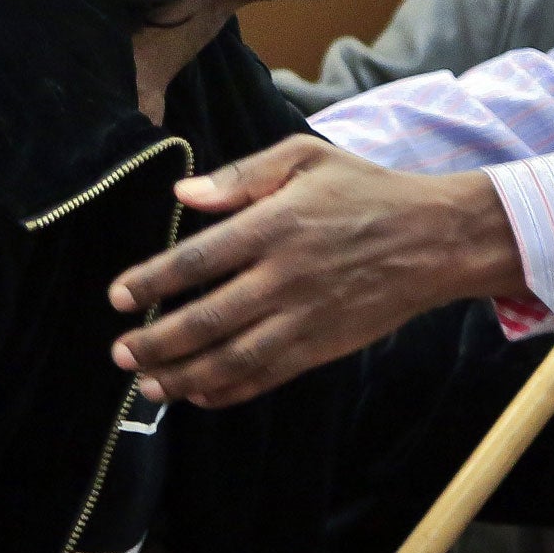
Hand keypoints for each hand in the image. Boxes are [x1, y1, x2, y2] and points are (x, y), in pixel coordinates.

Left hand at [109, 138, 525, 408]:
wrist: (436, 238)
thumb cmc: (367, 190)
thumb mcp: (307, 158)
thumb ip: (242, 176)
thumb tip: (184, 194)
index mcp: (273, 226)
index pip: (195, 261)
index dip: (150, 283)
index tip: (118, 296)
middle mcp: (283, 277)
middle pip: (204, 320)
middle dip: (154, 343)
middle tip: (120, 353)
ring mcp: (304, 318)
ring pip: (231, 358)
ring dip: (182, 376)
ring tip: (147, 384)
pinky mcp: (323, 347)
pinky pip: (266, 376)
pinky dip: (228, 391)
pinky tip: (199, 394)